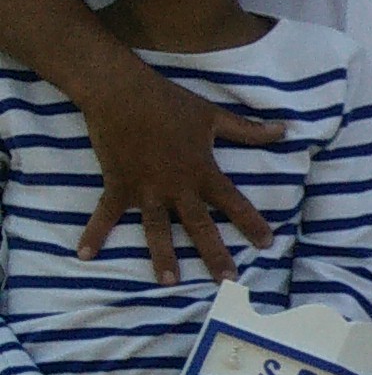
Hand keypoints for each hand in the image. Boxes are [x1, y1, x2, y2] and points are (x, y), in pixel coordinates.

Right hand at [76, 57, 284, 282]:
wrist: (121, 93)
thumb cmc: (169, 102)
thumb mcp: (213, 116)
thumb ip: (248, 130)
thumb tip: (284, 130)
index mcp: (202, 172)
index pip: (234, 203)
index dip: (252, 223)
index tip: (267, 244)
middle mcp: (177, 187)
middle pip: (200, 226)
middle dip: (214, 254)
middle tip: (227, 281)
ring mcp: (146, 189)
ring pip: (158, 230)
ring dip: (163, 256)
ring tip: (169, 282)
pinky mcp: (118, 185)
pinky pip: (106, 214)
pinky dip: (94, 232)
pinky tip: (84, 254)